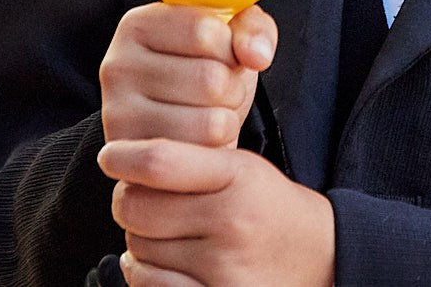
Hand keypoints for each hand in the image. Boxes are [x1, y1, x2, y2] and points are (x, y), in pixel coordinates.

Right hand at [99, 3, 276, 149]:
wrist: (178, 127)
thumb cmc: (203, 71)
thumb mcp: (231, 37)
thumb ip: (253, 30)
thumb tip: (257, 54)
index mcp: (138, 25)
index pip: (204, 30)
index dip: (230, 47)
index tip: (220, 53)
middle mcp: (118, 68)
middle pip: (210, 79)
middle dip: (231, 89)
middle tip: (216, 92)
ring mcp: (119, 117)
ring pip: (210, 124)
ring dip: (225, 123)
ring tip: (207, 115)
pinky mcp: (132, 162)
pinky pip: (199, 161)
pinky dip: (214, 153)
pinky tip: (197, 142)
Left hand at [100, 138, 334, 286]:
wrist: (319, 255)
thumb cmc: (266, 206)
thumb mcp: (240, 167)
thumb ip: (187, 161)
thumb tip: (120, 163)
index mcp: (237, 176)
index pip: (160, 161)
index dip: (124, 157)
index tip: (111, 157)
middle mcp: (231, 222)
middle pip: (136, 208)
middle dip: (130, 202)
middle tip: (147, 202)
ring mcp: (224, 268)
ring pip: (137, 249)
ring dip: (140, 241)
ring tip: (169, 235)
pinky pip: (149, 286)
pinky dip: (145, 274)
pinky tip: (165, 264)